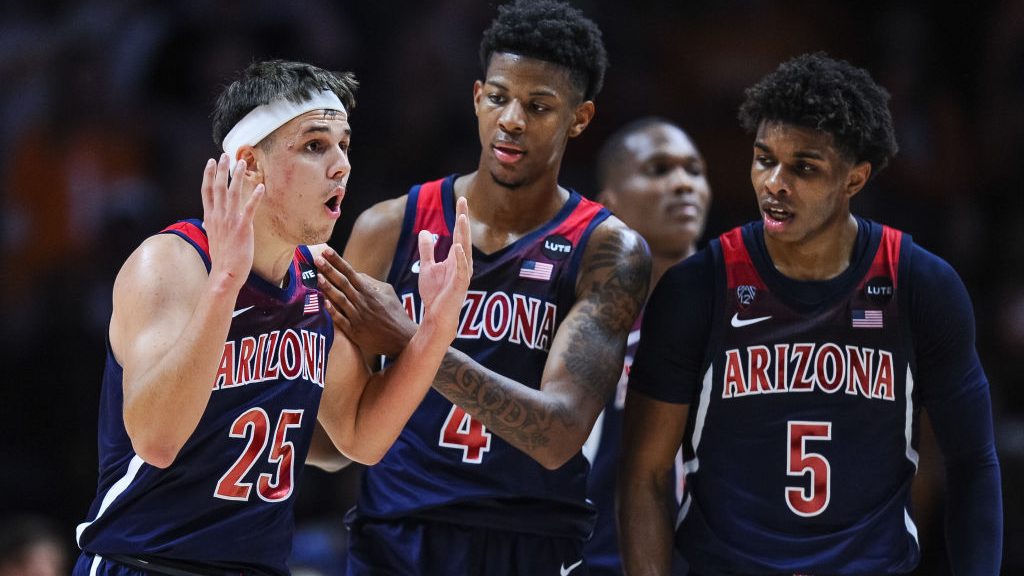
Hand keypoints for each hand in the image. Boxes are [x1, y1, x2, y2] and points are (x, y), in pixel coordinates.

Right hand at [200, 154, 263, 289]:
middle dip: (221, 169)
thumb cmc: (222, 257)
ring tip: (242, 162)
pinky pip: (249, 209)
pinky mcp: (242, 228)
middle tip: (225, 154)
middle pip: (218, 187)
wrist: (225, 273)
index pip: (206, 191)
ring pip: (232, 193)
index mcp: (210, 218)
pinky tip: (261, 186)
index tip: (210, 161)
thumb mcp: (213, 238)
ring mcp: (230, 221)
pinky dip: (255, 197)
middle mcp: (218, 216)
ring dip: (237, 176)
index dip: (208, 175)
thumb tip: (208, 220)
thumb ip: (212, 225)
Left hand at [316, 248, 416, 355]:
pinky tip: (324, 303)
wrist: (402, 339)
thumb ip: (372, 283)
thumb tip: (357, 274)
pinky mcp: (355, 332)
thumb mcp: (389, 293)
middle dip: (329, 270)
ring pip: (340, 300)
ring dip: (328, 288)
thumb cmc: (395, 314)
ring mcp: (358, 317)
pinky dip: (332, 312)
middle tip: (317, 259)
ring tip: (317, 277)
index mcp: (370, 291)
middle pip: (343, 283)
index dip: (338, 262)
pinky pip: (341, 320)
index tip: (327, 251)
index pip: (351, 273)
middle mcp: (362, 302)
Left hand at [417, 196, 472, 337]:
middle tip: (463, 201)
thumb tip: (426, 232)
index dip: (460, 217)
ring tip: (462, 218)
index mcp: (455, 258)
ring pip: (464, 250)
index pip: (458, 233)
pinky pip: (462, 270)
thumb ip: (427, 250)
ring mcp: (463, 274)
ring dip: (463, 234)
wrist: (437, 316)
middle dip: (463, 219)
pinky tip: (458, 247)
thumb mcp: (428, 267)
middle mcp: (462, 263)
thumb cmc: (435, 294)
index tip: (462, 199)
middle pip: (464, 237)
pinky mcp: (460, 285)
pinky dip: (460, 258)